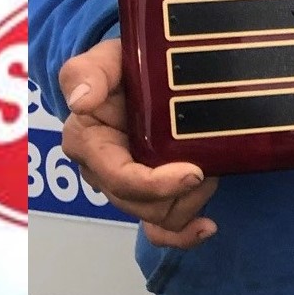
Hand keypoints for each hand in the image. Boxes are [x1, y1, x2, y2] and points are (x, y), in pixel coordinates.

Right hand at [57, 38, 218, 248]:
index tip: (194, 172)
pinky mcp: (147, 196)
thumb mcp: (105, 59)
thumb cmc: (121, 68)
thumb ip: (87, 73)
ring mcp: (127, 187)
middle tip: (209, 166)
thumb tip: (81, 102)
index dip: (156, 184)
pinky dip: (182, 235)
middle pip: (142, 205)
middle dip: (180, 192)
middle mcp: (102, 171)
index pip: (119, 178)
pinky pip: (159, 231)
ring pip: (159, 217)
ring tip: (212, 171)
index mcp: (87, 142)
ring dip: (191, 201)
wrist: (140, 73)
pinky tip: (207, 226)